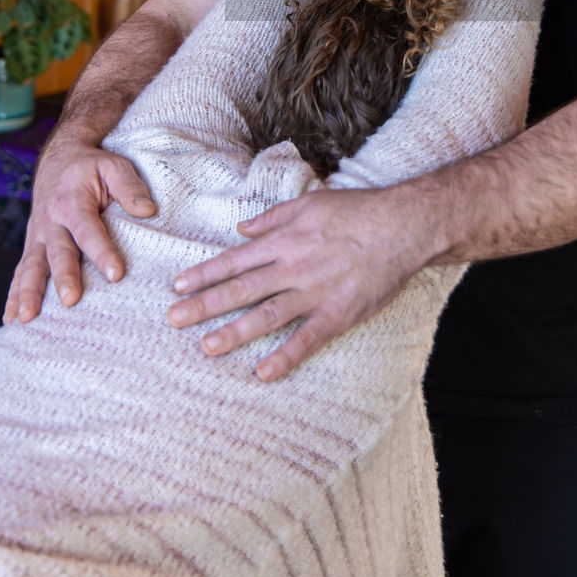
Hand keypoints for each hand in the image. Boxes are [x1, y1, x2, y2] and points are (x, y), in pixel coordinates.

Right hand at [3, 135, 156, 322]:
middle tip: (71, 300)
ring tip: (27, 318)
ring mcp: (38, 235)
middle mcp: (51, 220)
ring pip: (31, 265)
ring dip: (28, 292)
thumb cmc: (92, 166)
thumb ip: (130, 187)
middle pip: (58, 252)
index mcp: (73, 200)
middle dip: (63, 276)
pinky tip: (12, 318)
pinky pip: (20, 271)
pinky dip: (14, 295)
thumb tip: (148, 211)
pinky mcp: (33, 245)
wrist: (60, 159)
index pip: (89, 229)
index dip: (102, 252)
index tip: (116, 274)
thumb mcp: (114, 166)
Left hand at [167, 186, 426, 380]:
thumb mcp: (310, 203)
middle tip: (174, 320)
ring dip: (234, 332)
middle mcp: (294, 267)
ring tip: (206, 347)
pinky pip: (307, 339)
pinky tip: (263, 372)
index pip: (235, 260)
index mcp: (285, 240)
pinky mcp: (338, 313)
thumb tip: (241, 230)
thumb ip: (273, 217)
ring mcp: (315, 292)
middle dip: (205, 305)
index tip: (178, 286)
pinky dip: (285, 357)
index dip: (205, 274)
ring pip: (267, 315)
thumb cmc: (357, 211)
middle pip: (241, 289)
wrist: (402, 226)